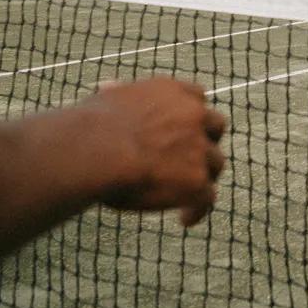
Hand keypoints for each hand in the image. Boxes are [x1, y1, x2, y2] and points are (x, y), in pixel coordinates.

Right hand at [88, 79, 229, 225]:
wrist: (97, 150)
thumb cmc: (92, 126)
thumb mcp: (109, 98)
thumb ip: (121, 95)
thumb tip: (110, 88)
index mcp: (172, 93)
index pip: (196, 97)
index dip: (191, 115)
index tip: (184, 127)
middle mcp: (193, 116)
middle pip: (215, 127)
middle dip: (206, 141)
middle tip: (191, 158)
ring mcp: (199, 148)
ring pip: (214, 163)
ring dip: (203, 176)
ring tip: (185, 194)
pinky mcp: (197, 181)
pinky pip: (207, 198)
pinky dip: (198, 209)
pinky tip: (184, 219)